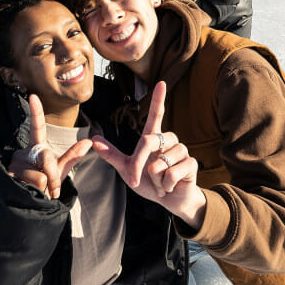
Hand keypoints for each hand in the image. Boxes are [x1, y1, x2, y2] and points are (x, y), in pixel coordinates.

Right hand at [8, 94, 91, 199]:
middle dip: (54, 177)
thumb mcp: (60, 170)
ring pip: (40, 175)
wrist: (30, 202)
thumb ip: (73, 155)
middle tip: (51, 189)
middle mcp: (23, 151)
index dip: (36, 111)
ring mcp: (14, 162)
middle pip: (45, 158)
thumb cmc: (45, 185)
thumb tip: (89, 141)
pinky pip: (33, 183)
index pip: (37, 127)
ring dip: (44, 187)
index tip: (33, 96)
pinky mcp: (9, 175)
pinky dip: (36, 192)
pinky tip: (27, 191)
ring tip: (35, 189)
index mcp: (36, 146)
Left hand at [90, 82, 205, 227]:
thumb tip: (93, 139)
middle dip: (138, 165)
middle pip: (148, 141)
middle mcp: (169, 140)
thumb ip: (112, 155)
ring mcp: (182, 151)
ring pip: (159, 163)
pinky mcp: (191, 164)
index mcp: (154, 138)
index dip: (158, 99)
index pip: (156, 114)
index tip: (161, 83)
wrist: (168, 201)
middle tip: (137, 181)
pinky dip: (165, 185)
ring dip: (155, 179)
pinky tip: (170, 186)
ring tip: (161, 182)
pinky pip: (171, 173)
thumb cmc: (148, 183)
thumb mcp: (127, 170)